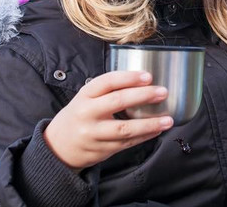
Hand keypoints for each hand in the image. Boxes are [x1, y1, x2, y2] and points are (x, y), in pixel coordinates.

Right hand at [43, 71, 172, 170]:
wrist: (58, 146)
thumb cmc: (79, 116)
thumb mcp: (85, 98)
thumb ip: (107, 91)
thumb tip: (141, 82)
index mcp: (84, 96)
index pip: (107, 82)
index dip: (128, 77)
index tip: (148, 76)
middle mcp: (87, 113)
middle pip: (117, 102)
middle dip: (143, 96)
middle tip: (162, 92)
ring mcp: (94, 134)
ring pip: (125, 128)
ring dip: (149, 124)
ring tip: (168, 119)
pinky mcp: (101, 150)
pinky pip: (127, 143)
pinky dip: (144, 136)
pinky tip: (156, 130)